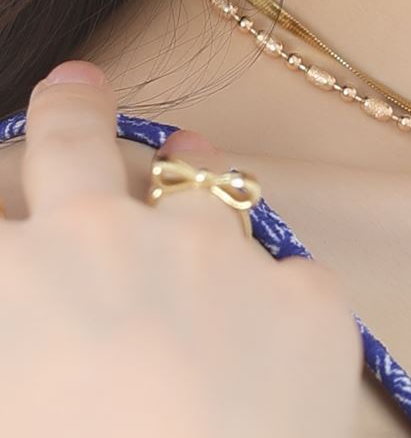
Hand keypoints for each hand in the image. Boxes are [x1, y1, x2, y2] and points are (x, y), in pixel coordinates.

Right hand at [0, 60, 364, 436]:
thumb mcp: (2, 400)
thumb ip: (14, 352)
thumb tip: (35, 341)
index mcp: (10, 280)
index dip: (4, 191)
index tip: (23, 152)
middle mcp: (105, 241)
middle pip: (76, 145)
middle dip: (71, 110)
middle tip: (76, 83)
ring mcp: (215, 257)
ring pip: (201, 187)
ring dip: (191, 173)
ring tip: (192, 155)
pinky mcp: (306, 300)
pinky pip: (289, 282)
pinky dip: (275, 306)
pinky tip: (271, 343)